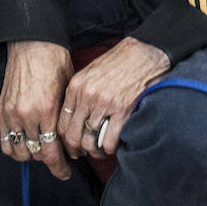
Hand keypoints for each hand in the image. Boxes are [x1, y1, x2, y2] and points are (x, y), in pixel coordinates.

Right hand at [0, 39, 73, 179]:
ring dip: (31, 156)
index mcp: (47, 109)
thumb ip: (66, 116)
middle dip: (50, 160)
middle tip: (58, 159)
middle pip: (37, 154)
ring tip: (41, 150)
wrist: (33, 42)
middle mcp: (28, 115)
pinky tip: (25, 145)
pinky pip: (5, 141)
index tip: (66, 173)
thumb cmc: (55, 61)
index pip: (51, 151)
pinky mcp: (2, 110)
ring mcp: (12, 114)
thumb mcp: (69, 88)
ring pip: (19, 152)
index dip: (59, 167)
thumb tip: (72, 139)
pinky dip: (14, 148)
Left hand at [60, 37, 169, 159]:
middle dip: (78, 149)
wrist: (144, 53)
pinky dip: (109, 148)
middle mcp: (88, 96)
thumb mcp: (92, 71)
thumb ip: (80, 92)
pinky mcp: (122, 111)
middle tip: (84, 152)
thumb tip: (74, 116)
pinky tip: (112, 145)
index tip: (72, 145)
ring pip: (90, 142)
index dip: (65, 140)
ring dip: (95, 151)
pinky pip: (109, 141)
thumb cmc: (120, 61)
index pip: (62, 123)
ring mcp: (104, 104)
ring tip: (100, 150)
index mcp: (77, 86)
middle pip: (73, 136)